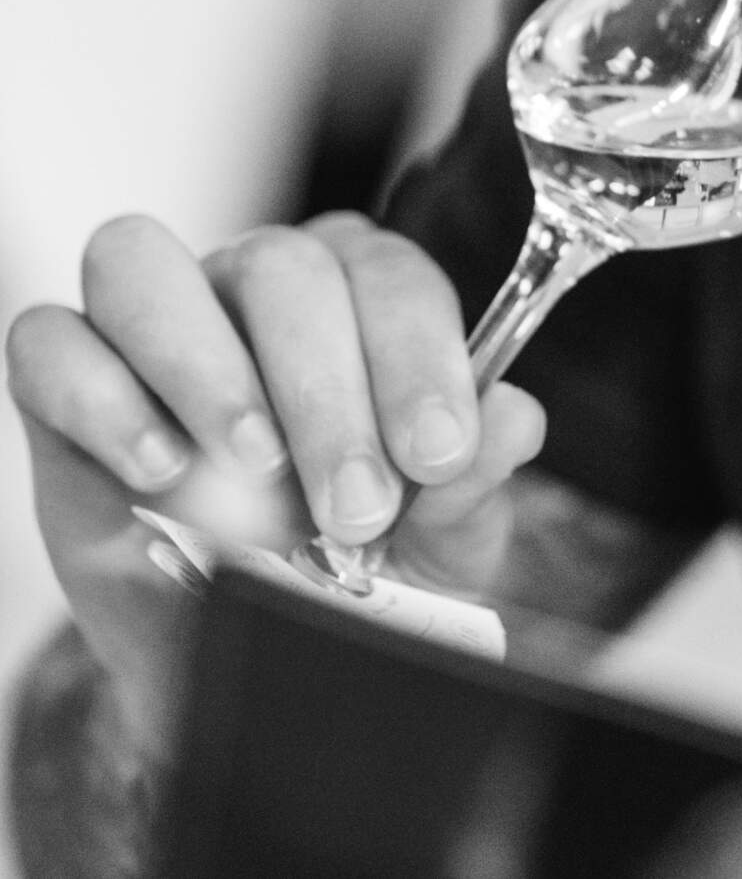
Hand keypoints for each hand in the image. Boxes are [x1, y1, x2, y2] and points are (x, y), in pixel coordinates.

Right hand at [5, 210, 545, 759]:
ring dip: (203, 365)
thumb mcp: (441, 540)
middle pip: (281, 268)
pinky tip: (160, 469)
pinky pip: (50, 341)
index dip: (417, 358)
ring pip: (145, 265)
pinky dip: (102, 397)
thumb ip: (475, 479)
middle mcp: (252, 283)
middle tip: (352, 509)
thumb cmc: (356, 570)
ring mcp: (151, 322)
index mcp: (357, 293)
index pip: (390, 275)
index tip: (437, 455)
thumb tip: (513, 418)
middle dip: (325, 392)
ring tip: (252, 465)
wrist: (256, 655)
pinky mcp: (62, 384)